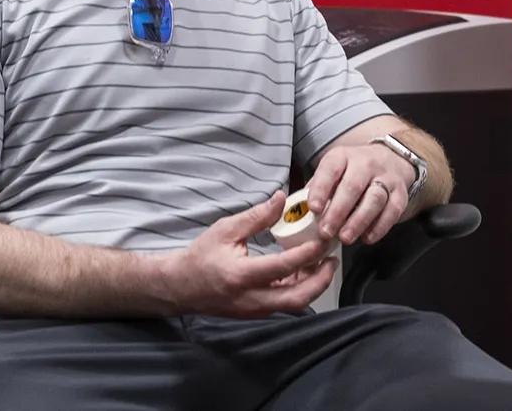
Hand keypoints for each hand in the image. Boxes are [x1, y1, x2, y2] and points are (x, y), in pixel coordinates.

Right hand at [158, 190, 336, 317]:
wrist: (179, 287)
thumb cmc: (200, 256)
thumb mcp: (226, 229)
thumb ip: (257, 216)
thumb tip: (283, 198)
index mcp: (241, 276)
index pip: (282, 267)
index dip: (307, 254)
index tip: (323, 239)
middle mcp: (251, 299)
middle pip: (296, 299)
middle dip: (320, 280)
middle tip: (332, 259)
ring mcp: (254, 310)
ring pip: (293, 304)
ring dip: (312, 285)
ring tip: (322, 262)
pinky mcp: (256, 312)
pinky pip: (284, 304)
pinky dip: (299, 289)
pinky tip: (304, 270)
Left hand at [307, 141, 414, 244]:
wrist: (389, 160)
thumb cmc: (351, 173)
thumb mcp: (332, 172)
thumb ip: (316, 190)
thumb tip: (297, 214)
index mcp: (343, 157)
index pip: (331, 169)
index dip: (321, 189)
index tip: (313, 209)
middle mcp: (366, 164)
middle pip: (353, 186)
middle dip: (338, 211)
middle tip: (325, 232)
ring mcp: (385, 177)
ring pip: (374, 198)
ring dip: (359, 221)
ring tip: (345, 238)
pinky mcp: (400, 192)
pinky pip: (393, 210)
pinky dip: (380, 226)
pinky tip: (367, 238)